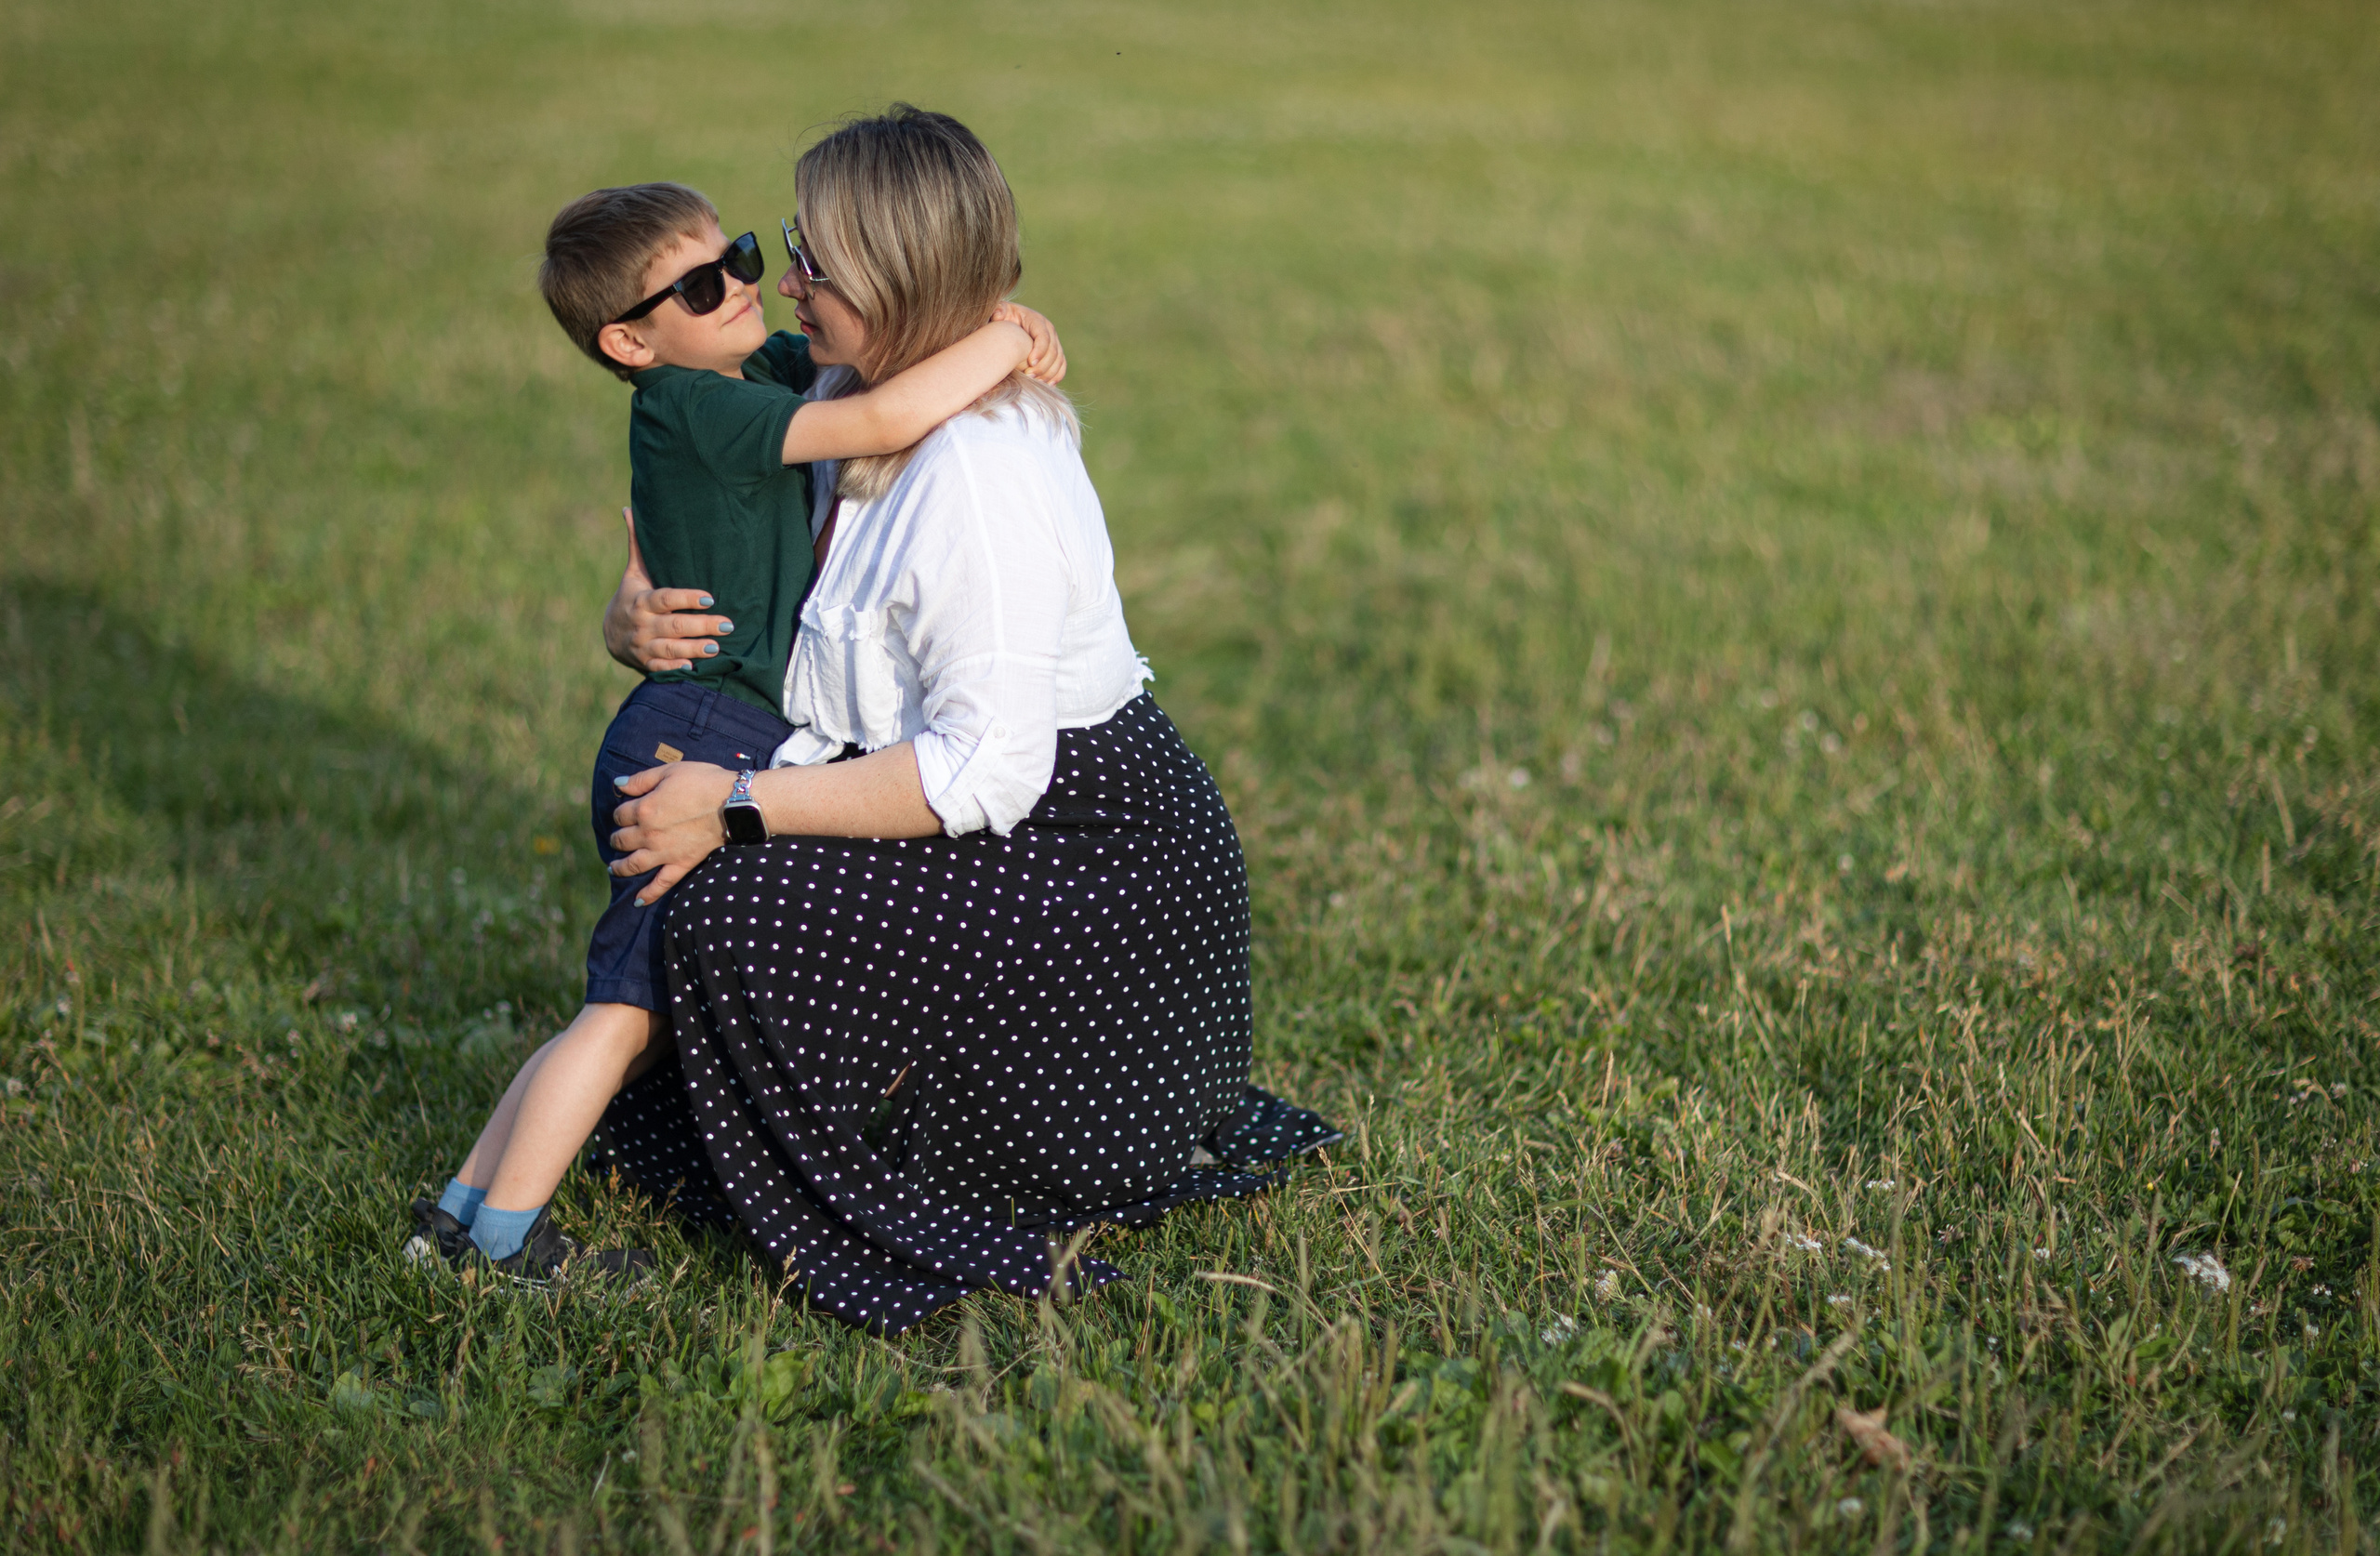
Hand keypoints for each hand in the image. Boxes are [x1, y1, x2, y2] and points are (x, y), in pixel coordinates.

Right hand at [604, 508, 731, 672]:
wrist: (611, 633)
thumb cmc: (631, 595)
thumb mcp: (633, 573)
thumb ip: (637, 545)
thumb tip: (629, 508)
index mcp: (641, 601)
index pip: (666, 599)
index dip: (687, 599)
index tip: (710, 597)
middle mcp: (642, 624)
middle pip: (674, 626)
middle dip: (702, 626)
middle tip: (727, 624)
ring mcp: (644, 645)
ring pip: (671, 648)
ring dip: (695, 649)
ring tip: (718, 647)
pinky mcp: (647, 663)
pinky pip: (662, 667)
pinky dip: (677, 668)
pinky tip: (695, 668)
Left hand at [609, 760, 737, 904]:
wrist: (733, 802)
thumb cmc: (703, 781)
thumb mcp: (669, 771)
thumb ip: (641, 779)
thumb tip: (617, 784)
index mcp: (644, 809)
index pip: (620, 814)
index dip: (621, 811)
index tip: (626, 810)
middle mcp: (648, 834)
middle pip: (622, 840)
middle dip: (617, 837)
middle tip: (619, 837)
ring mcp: (664, 852)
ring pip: (633, 865)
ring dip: (620, 867)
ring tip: (614, 868)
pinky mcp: (680, 864)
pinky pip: (661, 884)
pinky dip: (648, 894)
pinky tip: (637, 901)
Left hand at [993, 302, 1066, 384]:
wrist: (1010, 324)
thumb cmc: (1002, 319)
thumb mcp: (999, 312)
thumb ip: (998, 311)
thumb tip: (998, 314)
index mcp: (1036, 320)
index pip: (1044, 336)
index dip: (1040, 350)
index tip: (1030, 363)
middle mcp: (1049, 330)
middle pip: (1053, 351)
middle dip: (1043, 365)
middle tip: (1029, 376)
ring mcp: (1054, 341)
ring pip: (1059, 360)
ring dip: (1049, 373)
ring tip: (1035, 381)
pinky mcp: (1055, 352)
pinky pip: (1061, 366)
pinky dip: (1056, 376)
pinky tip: (1047, 385)